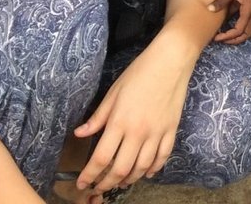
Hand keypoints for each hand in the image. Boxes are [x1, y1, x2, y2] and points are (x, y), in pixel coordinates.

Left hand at [72, 48, 188, 194]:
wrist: (171, 61)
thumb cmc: (139, 73)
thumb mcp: (113, 93)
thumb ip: (97, 117)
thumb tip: (79, 134)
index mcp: (119, 122)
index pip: (100, 158)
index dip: (89, 175)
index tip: (82, 183)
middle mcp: (138, 132)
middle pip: (120, 169)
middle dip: (106, 184)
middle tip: (98, 188)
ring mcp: (157, 132)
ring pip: (142, 167)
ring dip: (129, 179)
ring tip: (119, 183)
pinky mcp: (171, 130)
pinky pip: (163, 157)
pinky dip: (153, 169)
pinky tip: (146, 173)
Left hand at [208, 0, 250, 43]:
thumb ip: (221, 1)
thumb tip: (210, 9)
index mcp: (248, 11)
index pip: (239, 30)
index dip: (228, 36)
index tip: (217, 37)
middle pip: (246, 34)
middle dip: (235, 40)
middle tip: (221, 40)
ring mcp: (249, 10)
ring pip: (245, 28)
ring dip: (235, 34)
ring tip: (222, 34)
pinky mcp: (246, 6)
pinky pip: (241, 20)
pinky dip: (234, 24)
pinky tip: (224, 22)